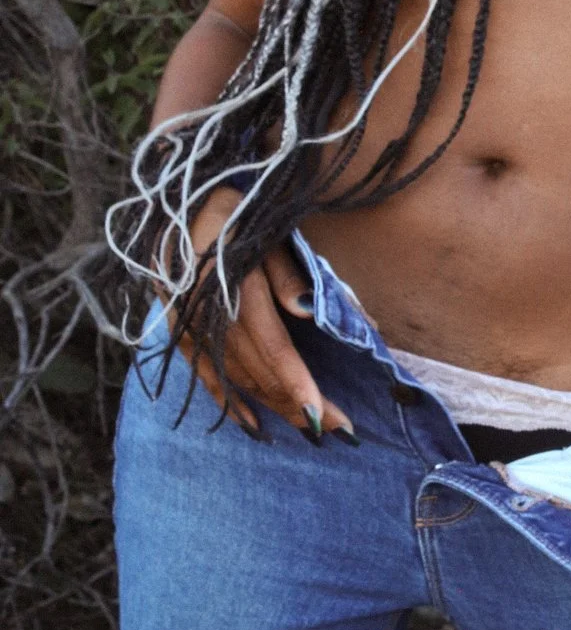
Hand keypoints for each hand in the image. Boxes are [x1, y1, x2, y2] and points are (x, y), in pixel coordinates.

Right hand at [169, 185, 357, 446]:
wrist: (175, 201)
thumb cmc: (237, 210)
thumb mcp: (266, 230)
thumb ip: (287, 272)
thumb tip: (306, 311)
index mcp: (230, 285)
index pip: (269, 346)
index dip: (296, 383)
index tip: (323, 415)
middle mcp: (204, 313)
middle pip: (255, 370)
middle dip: (295, 403)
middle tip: (336, 429)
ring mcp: (186, 325)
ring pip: (233, 377)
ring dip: (271, 406)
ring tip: (308, 429)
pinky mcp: (177, 330)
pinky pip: (203, 374)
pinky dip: (228, 401)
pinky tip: (251, 424)